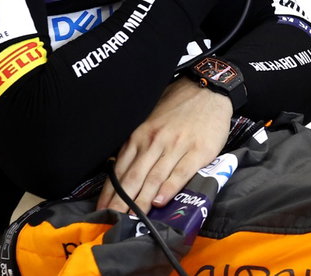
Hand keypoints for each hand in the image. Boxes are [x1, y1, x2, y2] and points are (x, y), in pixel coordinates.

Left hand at [96, 78, 231, 212]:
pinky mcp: (198, 152)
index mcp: (140, 135)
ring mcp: (176, 146)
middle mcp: (154, 141)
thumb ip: (137, 142)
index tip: (102, 210)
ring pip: (154, 178)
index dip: (110, 192)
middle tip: (112, 221)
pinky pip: (180, 173)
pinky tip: (161, 202)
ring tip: (132, 219)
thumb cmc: (178, 105)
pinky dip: (169, 188)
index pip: (120, 169)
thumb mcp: (150, 119)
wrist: (208, 89)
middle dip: (121, 202)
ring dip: (142, 201)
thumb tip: (120, 166)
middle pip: (134, 177)